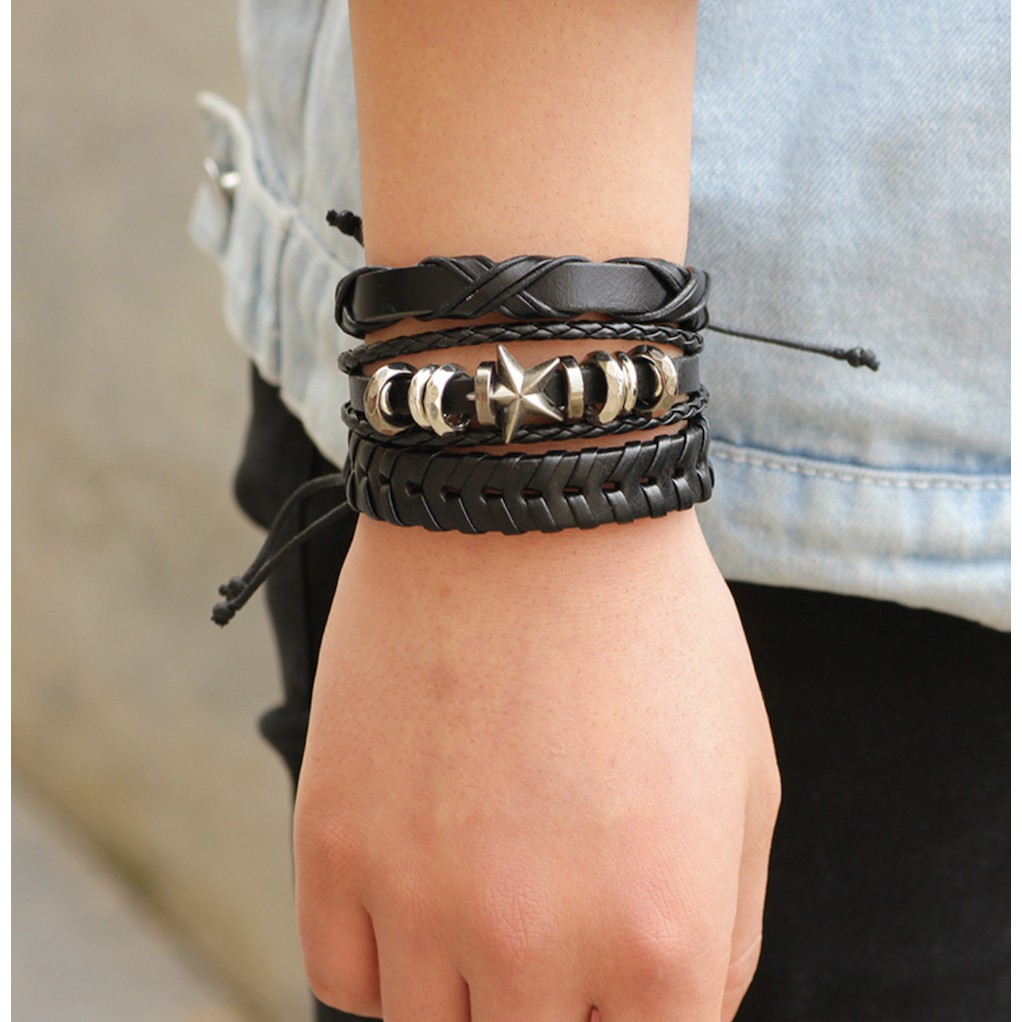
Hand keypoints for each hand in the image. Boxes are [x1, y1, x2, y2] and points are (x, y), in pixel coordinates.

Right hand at [294, 508, 778, 1020]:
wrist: (532, 509)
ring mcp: (419, 899)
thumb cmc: (654, 632)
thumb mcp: (744, 781)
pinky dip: (379, 962)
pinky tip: (413, 899)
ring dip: (463, 995)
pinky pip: (340, 975)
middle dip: (552, 1012)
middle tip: (550, 945)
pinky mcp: (332, 842)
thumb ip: (725, 932)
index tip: (616, 986)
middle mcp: (534, 946)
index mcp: (661, 938)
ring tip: (483, 911)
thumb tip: (675, 1008)